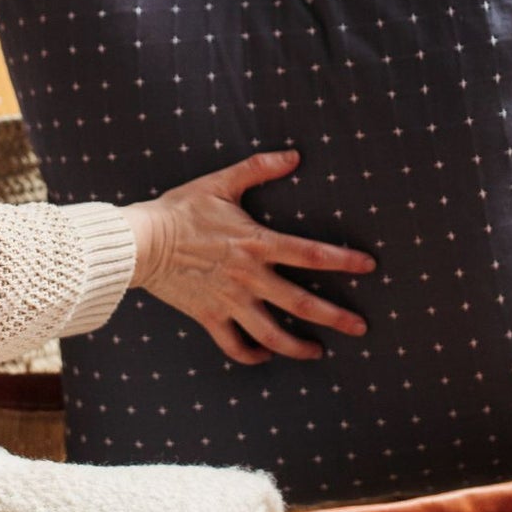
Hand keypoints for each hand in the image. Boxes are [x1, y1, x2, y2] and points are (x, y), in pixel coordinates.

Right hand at [121, 149, 375, 363]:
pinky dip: (252, 355)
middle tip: (361, 328)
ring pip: (272, 334)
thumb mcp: (221, 183)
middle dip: (335, 317)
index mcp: (257, 244)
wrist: (142, 242)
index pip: (311, 254)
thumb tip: (294, 155)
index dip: (343, 260)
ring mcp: (230, 301)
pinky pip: (234, 345)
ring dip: (298, 346)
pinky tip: (264, 355)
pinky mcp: (209, 316)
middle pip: (302, 303)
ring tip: (317, 352)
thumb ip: (259, 169)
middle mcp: (249, 278)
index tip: (369, 267)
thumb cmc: (180, 210)